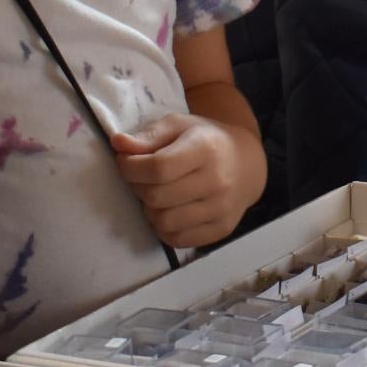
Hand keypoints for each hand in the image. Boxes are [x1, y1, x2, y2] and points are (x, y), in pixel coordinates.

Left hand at [112, 112, 265, 249]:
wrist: (247, 164)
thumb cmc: (207, 141)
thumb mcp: (179, 126)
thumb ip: (148, 136)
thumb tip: (118, 144)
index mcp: (205, 149)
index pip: (157, 167)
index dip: (131, 168)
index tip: (126, 162)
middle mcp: (217, 181)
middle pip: (156, 197)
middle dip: (138, 187)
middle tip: (143, 178)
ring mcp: (221, 209)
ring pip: (164, 222)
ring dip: (151, 210)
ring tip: (158, 194)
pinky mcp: (221, 229)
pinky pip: (177, 240)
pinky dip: (165, 228)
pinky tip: (170, 210)